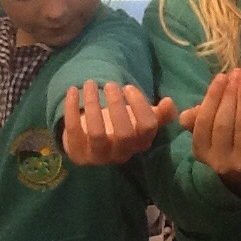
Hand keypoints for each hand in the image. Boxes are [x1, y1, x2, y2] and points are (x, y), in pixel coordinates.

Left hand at [62, 79, 176, 164]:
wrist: (90, 143)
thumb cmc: (120, 125)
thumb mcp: (141, 118)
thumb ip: (159, 113)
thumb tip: (169, 102)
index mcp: (140, 143)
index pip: (147, 127)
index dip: (140, 105)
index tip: (128, 86)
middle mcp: (122, 154)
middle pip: (124, 133)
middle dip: (117, 105)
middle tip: (110, 84)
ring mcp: (98, 157)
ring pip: (97, 134)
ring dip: (93, 105)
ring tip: (89, 84)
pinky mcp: (77, 154)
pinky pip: (73, 131)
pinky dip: (71, 109)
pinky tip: (73, 90)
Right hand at [188, 69, 240, 193]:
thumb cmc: (226, 142)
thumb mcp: (208, 132)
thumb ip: (196, 119)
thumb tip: (184, 115)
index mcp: (201, 151)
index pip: (204, 122)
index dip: (212, 97)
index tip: (221, 76)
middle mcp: (219, 161)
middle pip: (223, 122)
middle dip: (230, 94)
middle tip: (238, 72)